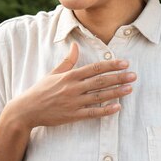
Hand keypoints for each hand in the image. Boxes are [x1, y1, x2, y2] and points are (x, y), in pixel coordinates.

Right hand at [6, 43, 135, 129]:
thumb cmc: (40, 90)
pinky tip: (117, 108)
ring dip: (116, 93)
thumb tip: (76, 45)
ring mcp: (73, 103)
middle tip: (133, 75)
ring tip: (129, 89)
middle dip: (118, 78)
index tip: (124, 63)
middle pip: (100, 81)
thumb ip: (68, 61)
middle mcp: (73, 88)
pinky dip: (105, 111)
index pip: (94, 68)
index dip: (110, 65)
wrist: (27, 110)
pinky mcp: (73, 115)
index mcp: (69, 76)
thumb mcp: (53, 73)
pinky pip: (92, 113)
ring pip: (99, 97)